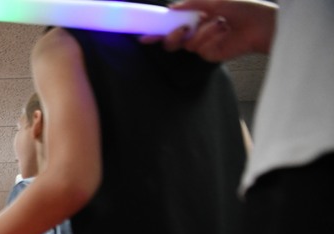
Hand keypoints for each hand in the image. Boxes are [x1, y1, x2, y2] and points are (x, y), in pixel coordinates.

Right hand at [140, 0, 275, 60]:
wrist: (262, 24)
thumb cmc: (243, 8)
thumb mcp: (215, 0)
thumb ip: (191, 3)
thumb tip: (171, 7)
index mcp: (198, 16)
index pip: (173, 24)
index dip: (158, 30)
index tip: (144, 35)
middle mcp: (198, 31)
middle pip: (173, 40)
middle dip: (173, 36)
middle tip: (181, 29)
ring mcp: (203, 44)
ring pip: (186, 44)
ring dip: (202, 33)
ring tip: (220, 24)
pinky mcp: (210, 55)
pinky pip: (199, 49)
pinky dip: (210, 39)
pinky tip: (224, 33)